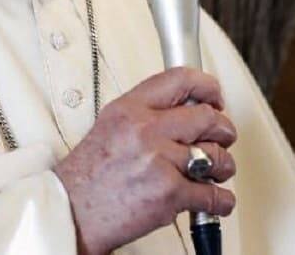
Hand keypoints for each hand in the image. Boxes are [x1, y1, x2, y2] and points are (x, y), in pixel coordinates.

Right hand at [54, 67, 237, 254]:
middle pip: (207, 117)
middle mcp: (146, 131)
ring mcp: (159, 162)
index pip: (181, 80)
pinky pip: (212, 194)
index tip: (216, 97)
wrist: (70, 215)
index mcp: (130, 109)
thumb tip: (185, 108)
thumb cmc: (87, 177)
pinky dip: (221, 200)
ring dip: (223, 166)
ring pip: (215, 155)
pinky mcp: (169, 194)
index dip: (208, 87)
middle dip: (223, 129)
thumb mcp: (110, 126)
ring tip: (217, 171)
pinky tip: (216, 199)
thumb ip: (145, 113)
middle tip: (224, 137)